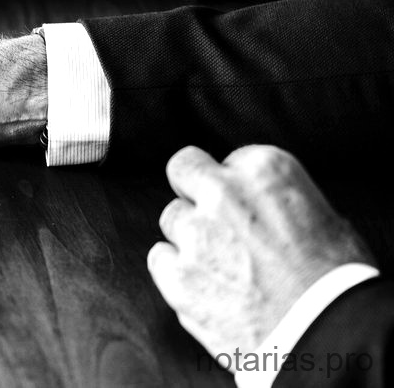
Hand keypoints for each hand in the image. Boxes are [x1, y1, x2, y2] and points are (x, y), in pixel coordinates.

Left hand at [147, 145, 373, 360]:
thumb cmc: (337, 284)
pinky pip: (159, 259)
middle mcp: (223, 194)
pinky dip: (175, 271)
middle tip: (213, 218)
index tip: (248, 208)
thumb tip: (263, 208)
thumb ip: (279, 201)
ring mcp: (195, 234)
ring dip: (189, 237)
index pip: (230, 160)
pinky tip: (205, 286)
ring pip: (171, 218)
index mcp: (266, 171)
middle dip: (195, 189)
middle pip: (184, 169)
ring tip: (223, 266)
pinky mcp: (176, 275)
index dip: (238, 187)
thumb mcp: (325, 219)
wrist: (326, 336)